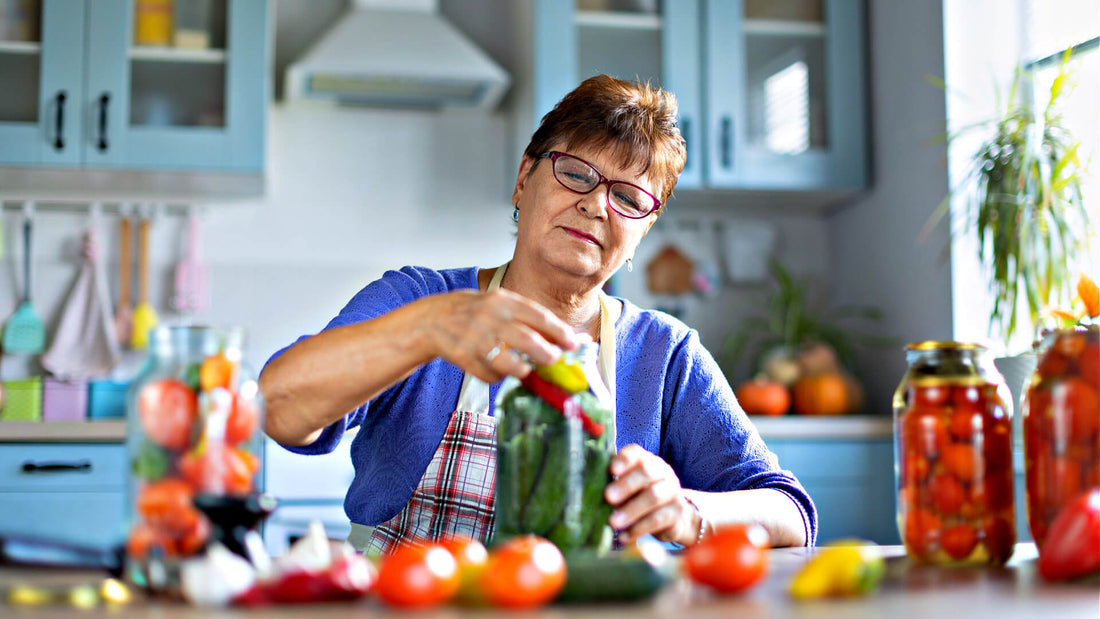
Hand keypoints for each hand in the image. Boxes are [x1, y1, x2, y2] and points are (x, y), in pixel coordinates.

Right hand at [422, 288, 581, 382]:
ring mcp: (475, 339)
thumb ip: (529, 319)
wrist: (433, 319)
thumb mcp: (500, 305)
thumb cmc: (475, 313)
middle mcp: (490, 318)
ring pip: (508, 362)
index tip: (574, 343)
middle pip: (526, 340)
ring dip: (522, 370)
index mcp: (502, 301)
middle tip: (555, 361)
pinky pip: (489, 375)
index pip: (537, 315)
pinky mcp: (464, 358)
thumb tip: (568, 337)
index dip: (559, 331)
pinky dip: (498, 377)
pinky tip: (497, 371)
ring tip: (526, 370)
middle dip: (546, 354)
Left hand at [604, 444, 700, 545]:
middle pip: (646, 472)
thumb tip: (590, 495)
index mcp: (646, 460)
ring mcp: (672, 491)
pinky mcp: (677, 512)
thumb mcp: (629, 488)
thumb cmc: (642, 497)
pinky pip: (658, 519)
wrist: (675, 516)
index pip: (636, 453)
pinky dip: (639, 529)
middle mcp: (662, 472)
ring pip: (654, 497)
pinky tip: (624, 536)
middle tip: (608, 497)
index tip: (611, 469)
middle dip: (626, 485)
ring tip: (613, 522)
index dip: (624, 459)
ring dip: (631, 510)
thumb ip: (613, 486)